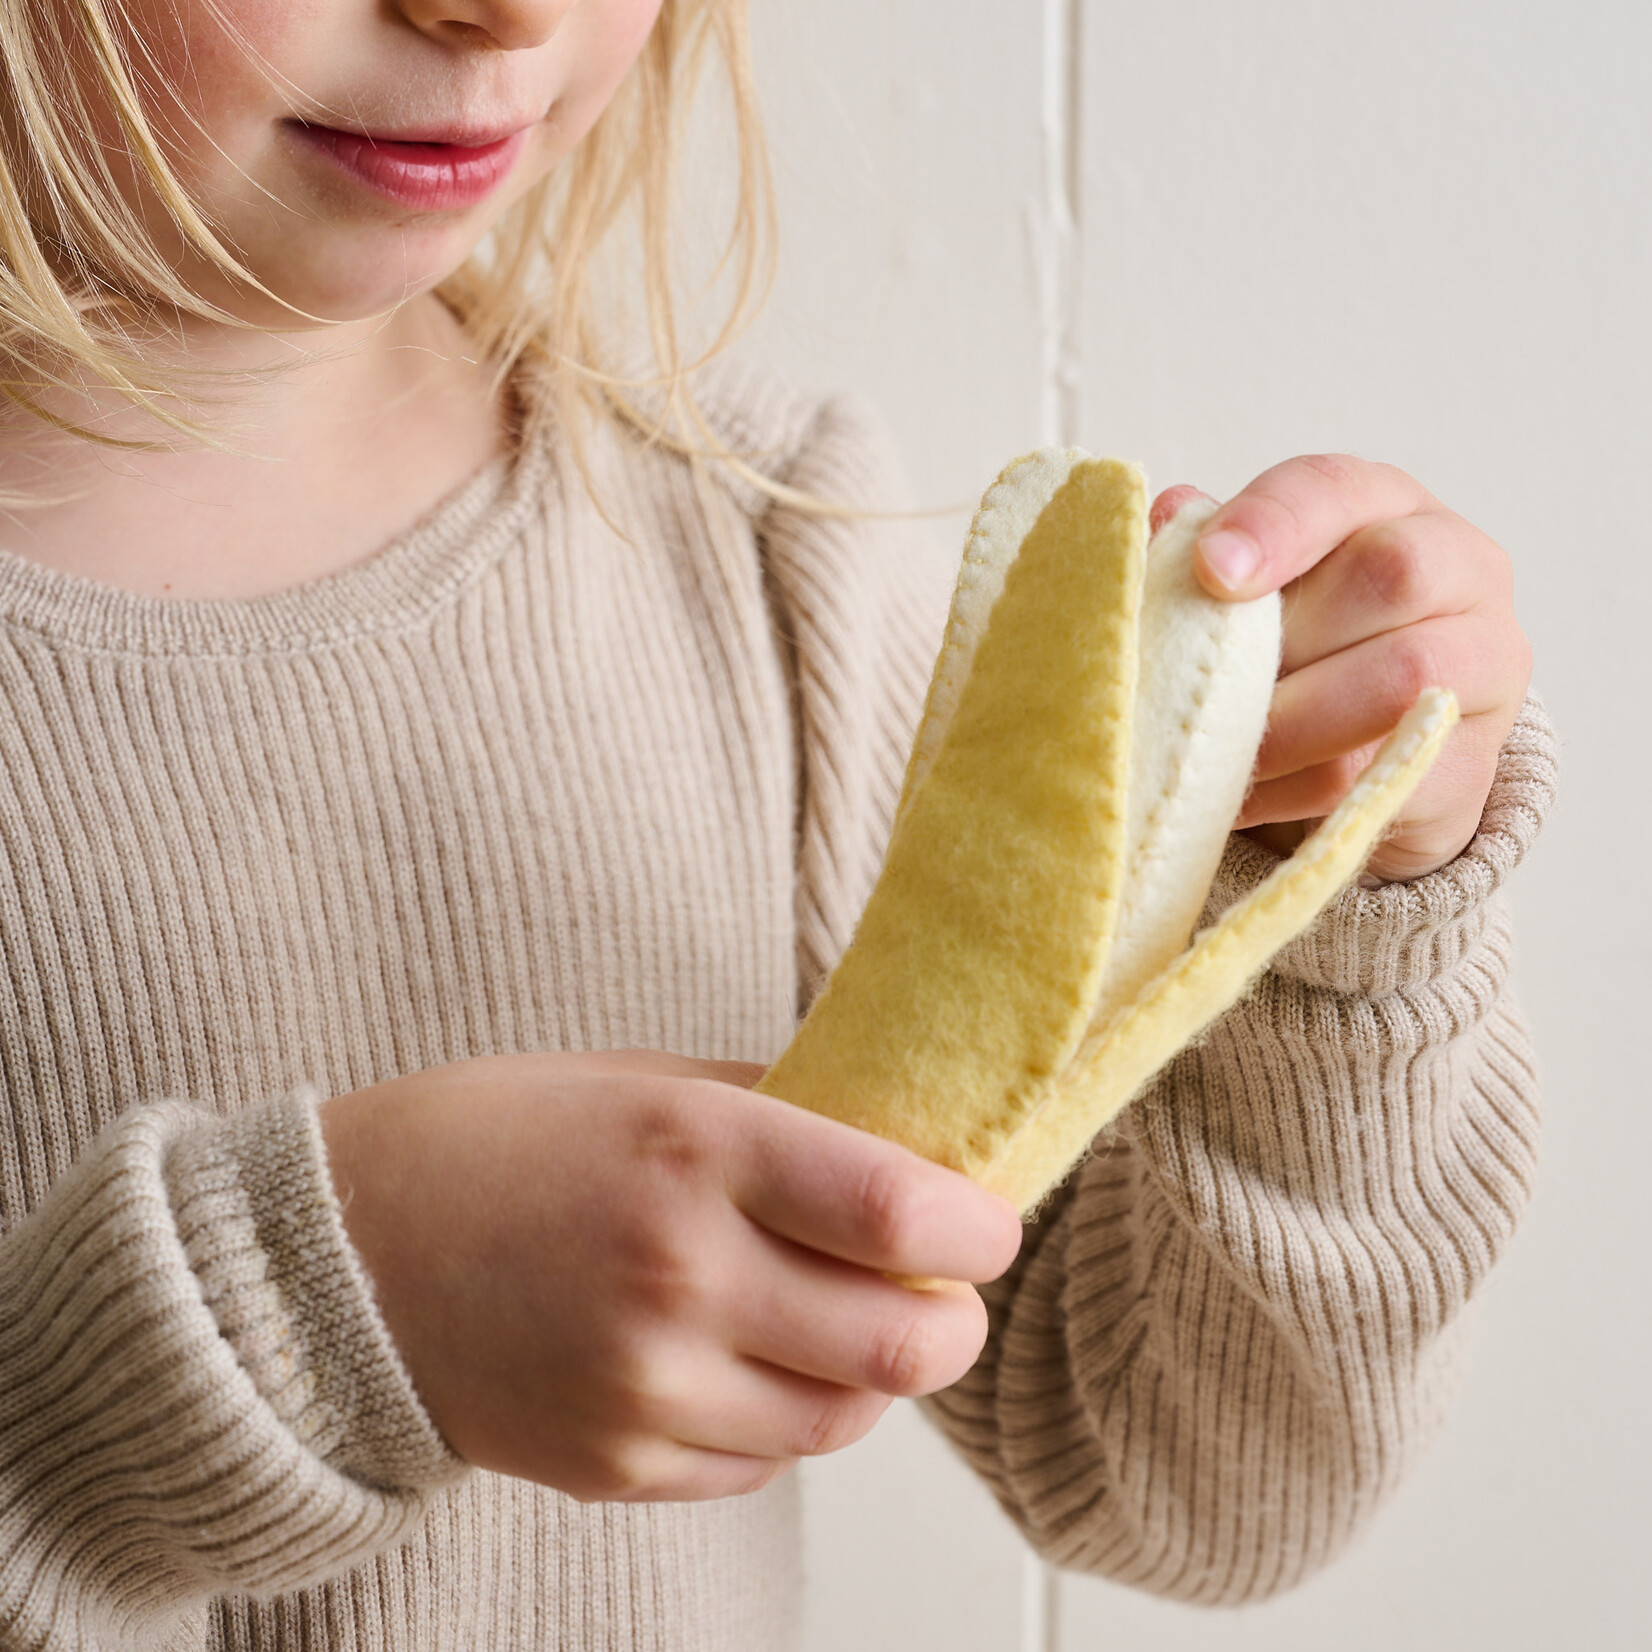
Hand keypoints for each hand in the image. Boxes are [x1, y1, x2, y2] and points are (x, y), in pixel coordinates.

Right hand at [320, 1051, 1020, 1502]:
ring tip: (854, 1318)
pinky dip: (795, 1416)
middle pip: (901, 1341)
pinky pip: (765, 1463)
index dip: (978, 1224)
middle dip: (955, 1319)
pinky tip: (764, 1358)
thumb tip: (900, 1144)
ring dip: (878, 1373)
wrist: (342, 1257)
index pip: (898, 1209)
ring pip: (845, 1418)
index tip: (991, 1220)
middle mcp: (677, 1278)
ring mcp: (645, 1388)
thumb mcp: (642, 1081)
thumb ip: (777, 1113)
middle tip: (951, 1288)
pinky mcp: (619, 1465)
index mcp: (691, 1152)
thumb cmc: (496, 1143)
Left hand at [1150, 456, 1531, 882]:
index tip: (1210, 571)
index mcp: (1387, 506)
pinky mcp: (1472, 760)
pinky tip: (1239, 797)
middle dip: (1282, 639)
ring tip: (1210, 751)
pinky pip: (1382, 774)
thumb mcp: (1257, 590)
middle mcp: (1460, 570)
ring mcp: (1485, 664)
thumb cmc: (1300, 647)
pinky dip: (1292, 791)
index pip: (1335, 488)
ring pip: (1396, 681)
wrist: (1377, 752)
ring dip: (1284, 726)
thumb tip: (1168, 516)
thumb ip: (1209, 552)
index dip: (1272, 523)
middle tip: (1205, 689)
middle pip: (1388, 574)